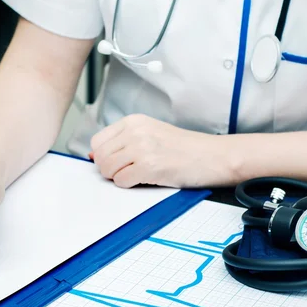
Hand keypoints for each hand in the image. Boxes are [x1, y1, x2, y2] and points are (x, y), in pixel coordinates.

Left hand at [89, 114, 221, 187]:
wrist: (212, 156)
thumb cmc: (184, 148)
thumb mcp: (151, 134)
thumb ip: (124, 141)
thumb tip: (94, 155)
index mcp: (134, 121)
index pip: (98, 141)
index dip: (103, 156)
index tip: (117, 162)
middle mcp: (135, 132)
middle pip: (100, 157)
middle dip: (109, 169)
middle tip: (127, 172)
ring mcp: (142, 148)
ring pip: (107, 170)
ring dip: (118, 178)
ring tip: (137, 175)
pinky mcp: (149, 166)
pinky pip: (121, 181)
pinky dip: (129, 185)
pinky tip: (145, 179)